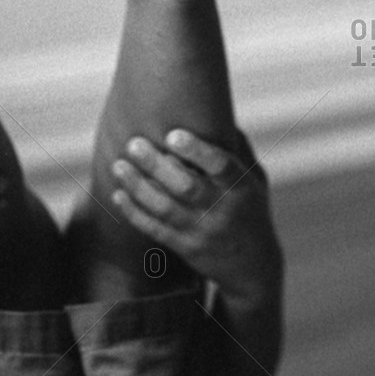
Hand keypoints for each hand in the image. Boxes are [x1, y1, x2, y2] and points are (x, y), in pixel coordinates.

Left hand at [110, 128, 281, 306]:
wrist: (252, 266)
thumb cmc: (250, 209)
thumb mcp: (256, 179)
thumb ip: (237, 148)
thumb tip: (215, 109)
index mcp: (242, 187)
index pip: (221, 166)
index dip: (196, 150)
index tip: (172, 134)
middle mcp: (222, 210)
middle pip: (186, 187)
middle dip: (157, 165)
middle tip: (133, 144)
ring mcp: (202, 231)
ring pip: (165, 208)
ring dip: (138, 186)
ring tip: (119, 165)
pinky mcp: (185, 248)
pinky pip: (155, 229)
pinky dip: (134, 212)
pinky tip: (118, 194)